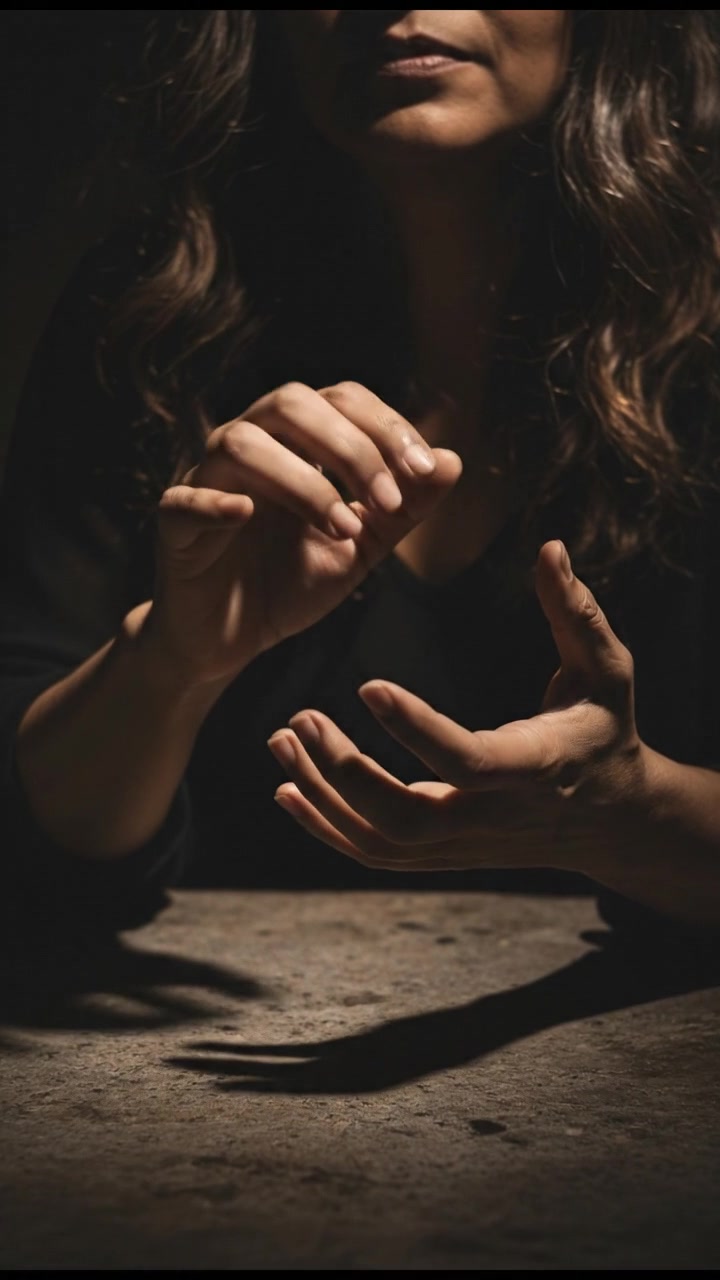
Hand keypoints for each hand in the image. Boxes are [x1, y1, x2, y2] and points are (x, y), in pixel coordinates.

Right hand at [139, 382, 460, 685]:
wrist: (231, 641)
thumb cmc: (289, 583)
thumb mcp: (361, 548)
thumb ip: (404, 509)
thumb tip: (454, 460)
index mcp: (296, 443)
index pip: (341, 400)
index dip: (386, 427)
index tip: (425, 473)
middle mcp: (250, 446)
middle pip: (291, 403)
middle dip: (351, 447)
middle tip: (389, 500)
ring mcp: (207, 479)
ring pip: (243, 441)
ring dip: (303, 482)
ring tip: (343, 529)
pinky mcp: (174, 524)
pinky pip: (186, 499)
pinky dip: (216, 502)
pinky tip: (248, 515)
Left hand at [267, 541, 649, 873]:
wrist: (613, 819)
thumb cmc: (606, 730)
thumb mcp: (608, 670)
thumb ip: (577, 614)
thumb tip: (550, 547)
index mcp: (535, 768)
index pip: (467, 761)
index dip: (416, 730)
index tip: (366, 684)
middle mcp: (493, 817)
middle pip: (405, 821)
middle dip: (345, 775)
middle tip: (301, 718)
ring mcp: (464, 845)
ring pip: (380, 843)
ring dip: (323, 797)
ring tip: (282, 738)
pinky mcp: (443, 854)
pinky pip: (375, 854)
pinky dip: (326, 828)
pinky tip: (289, 789)